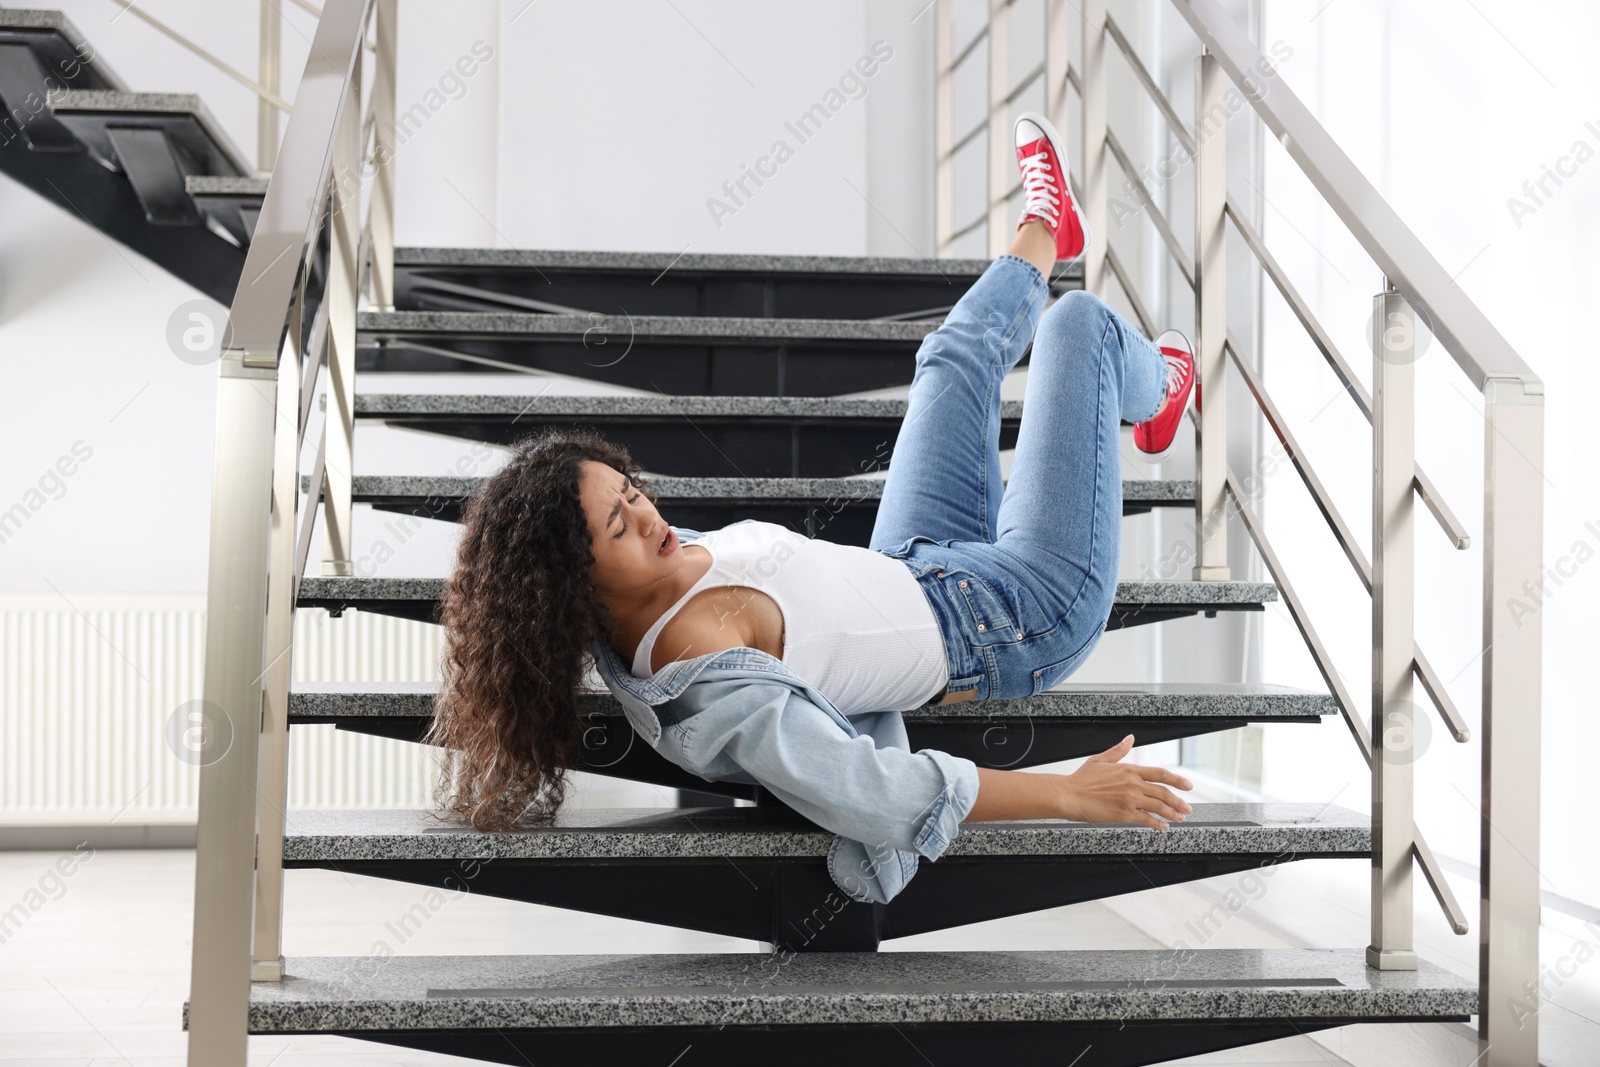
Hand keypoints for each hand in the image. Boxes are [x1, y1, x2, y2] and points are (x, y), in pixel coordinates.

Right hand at [1057, 735, 1193, 829]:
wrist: (1069, 795)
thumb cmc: (1082, 779)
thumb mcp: (1101, 760)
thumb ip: (1118, 750)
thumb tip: (1130, 738)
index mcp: (1129, 769)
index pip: (1160, 774)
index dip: (1177, 780)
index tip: (1188, 786)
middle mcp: (1133, 784)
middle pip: (1164, 792)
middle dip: (1179, 802)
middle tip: (1187, 808)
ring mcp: (1130, 799)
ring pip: (1159, 806)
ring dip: (1172, 813)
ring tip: (1179, 818)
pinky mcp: (1124, 814)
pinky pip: (1147, 819)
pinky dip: (1158, 824)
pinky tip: (1163, 827)